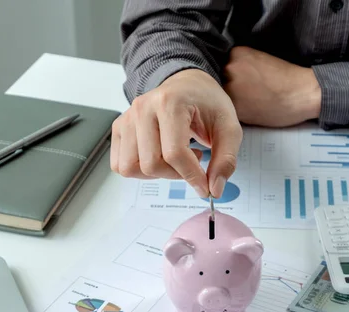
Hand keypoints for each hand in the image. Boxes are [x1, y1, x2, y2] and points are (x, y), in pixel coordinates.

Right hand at [110, 69, 241, 197]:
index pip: (174, 153)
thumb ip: (226, 160)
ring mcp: (127, 118)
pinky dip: (139, 171)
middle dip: (175, 175)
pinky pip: (119, 165)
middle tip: (192, 163)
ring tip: (175, 159)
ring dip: (156, 174)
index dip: (191, 176)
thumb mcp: (229, 128)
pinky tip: (159, 158)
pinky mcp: (119, 128)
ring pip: (131, 168)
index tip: (205, 187)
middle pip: (151, 164)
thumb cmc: (208, 104)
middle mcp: (143, 108)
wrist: (188, 85)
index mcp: (170, 102)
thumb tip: (214, 190)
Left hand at [223, 46, 320, 126]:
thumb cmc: (287, 79)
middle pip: (219, 81)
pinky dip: (237, 112)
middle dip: (230, 87)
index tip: (242, 81)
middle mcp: (230, 68)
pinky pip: (229, 111)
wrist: (302, 93)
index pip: (221, 66)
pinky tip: (253, 110)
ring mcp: (231, 87)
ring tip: (251, 102)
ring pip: (222, 97)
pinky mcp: (235, 107)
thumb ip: (241, 65)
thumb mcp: (260, 60)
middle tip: (248, 93)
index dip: (231, 76)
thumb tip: (226, 77)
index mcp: (236, 53)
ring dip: (232, 101)